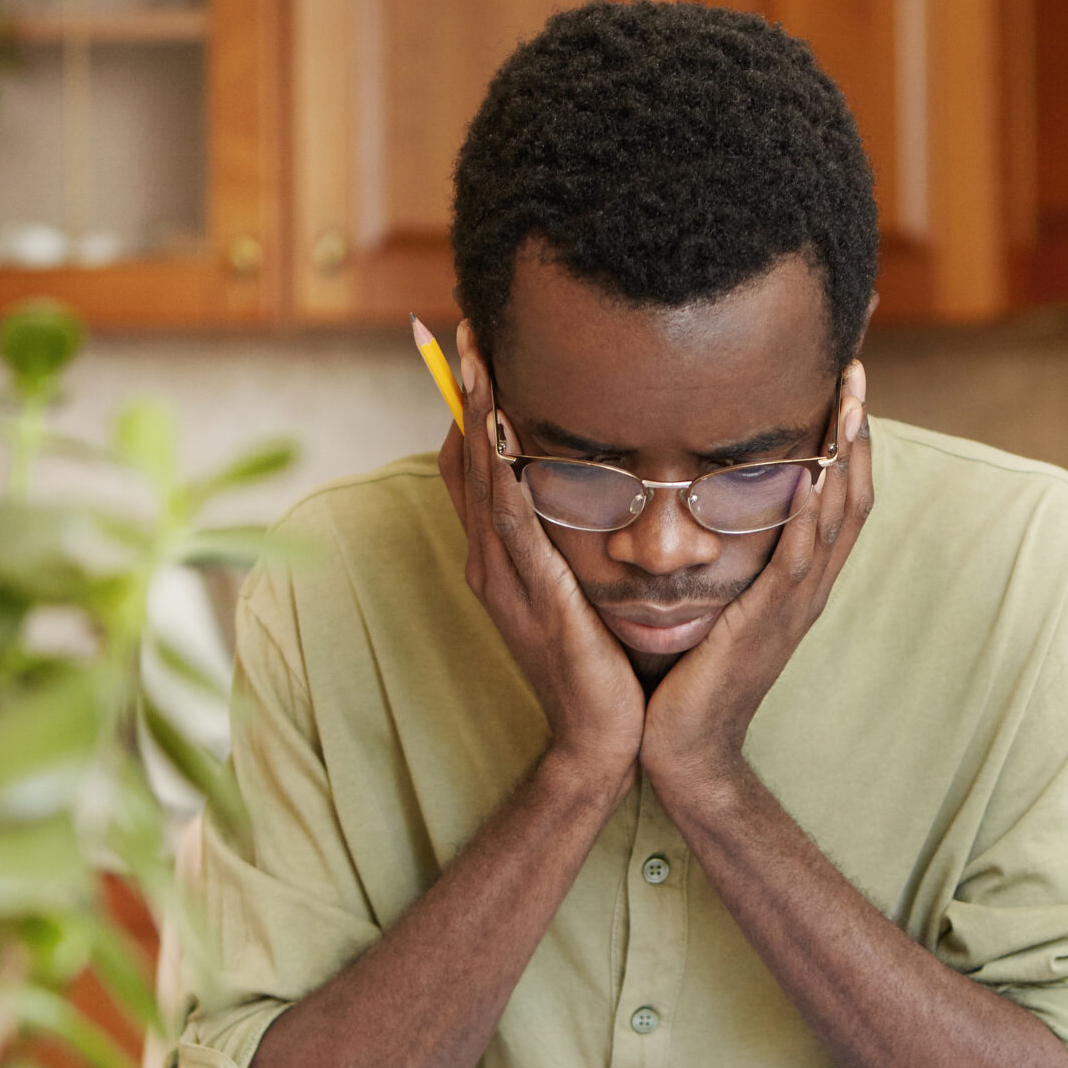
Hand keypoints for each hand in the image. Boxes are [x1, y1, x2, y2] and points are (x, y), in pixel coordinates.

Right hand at [435, 330, 644, 792]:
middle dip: (461, 391)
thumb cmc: (603, 669)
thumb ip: (577, 546)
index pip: (473, 466)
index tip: (475, 345)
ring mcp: (505, 580)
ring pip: (481, 479)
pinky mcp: (535, 596)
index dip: (468, 406)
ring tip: (473, 354)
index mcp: (500, 560)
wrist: (605, 743)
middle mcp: (490, 563)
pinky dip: (502, 470)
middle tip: (461, 323)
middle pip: (464, 459)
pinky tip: (504, 430)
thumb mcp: (583, 593)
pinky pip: (511, 519)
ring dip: (475, 414)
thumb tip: (594, 494)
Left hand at [640, 360, 871, 801]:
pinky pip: (801, 559)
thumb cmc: (685, 677)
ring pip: (838, 519)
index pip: (836, 498)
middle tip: (857, 370)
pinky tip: (816, 473)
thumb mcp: (709, 601)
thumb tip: (693, 506)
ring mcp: (795, 606)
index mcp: (796, 582)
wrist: (683, 749)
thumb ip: (716, 558)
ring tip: (850, 401)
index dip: (846, 442)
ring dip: (847, 457)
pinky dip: (814, 513)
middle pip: (853, 496)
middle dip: (857, 432)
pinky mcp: (768, 621)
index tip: (842, 384)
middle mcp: (807, 589)